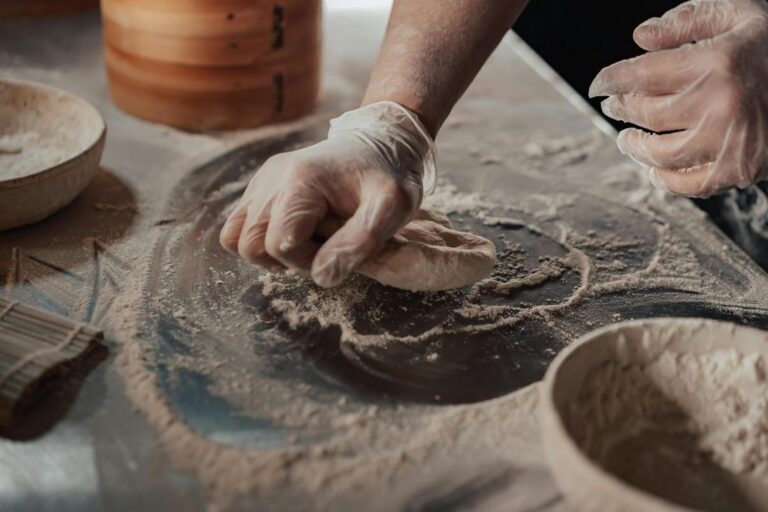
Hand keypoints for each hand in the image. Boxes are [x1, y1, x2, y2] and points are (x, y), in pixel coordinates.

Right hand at [219, 102, 436, 287]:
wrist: (382, 141)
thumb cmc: (390, 175)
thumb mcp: (391, 207)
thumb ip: (358, 242)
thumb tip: (322, 277)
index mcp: (301, 181)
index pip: (281, 245)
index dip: (307, 262)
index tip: (338, 250)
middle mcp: (272, 178)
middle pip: (251, 244)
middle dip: (286, 260)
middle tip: (322, 248)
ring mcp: (262, 180)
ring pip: (237, 237)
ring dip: (269, 252)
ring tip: (308, 241)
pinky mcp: (260, 185)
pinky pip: (239, 224)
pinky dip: (261, 238)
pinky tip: (295, 232)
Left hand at [589, 0, 767, 197]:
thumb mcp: (744, 16)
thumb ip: (691, 19)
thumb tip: (641, 37)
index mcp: (715, 63)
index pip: (640, 74)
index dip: (610, 80)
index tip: (599, 85)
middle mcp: (717, 104)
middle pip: (645, 112)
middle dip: (622, 108)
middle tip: (615, 106)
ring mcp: (727, 141)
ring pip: (658, 152)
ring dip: (634, 146)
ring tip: (627, 139)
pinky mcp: (736, 170)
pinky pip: (685, 183)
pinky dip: (663, 179)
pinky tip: (654, 168)